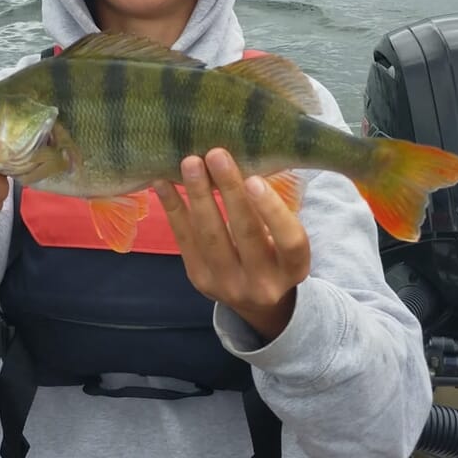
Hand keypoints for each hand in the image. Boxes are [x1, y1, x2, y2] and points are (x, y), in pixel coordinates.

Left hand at [153, 148, 310, 341]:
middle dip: (229, 190)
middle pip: (246, 233)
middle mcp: (263, 282)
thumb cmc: (275, 254)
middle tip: (216, 154)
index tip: (254, 179)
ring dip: (198, 196)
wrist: (257, 302)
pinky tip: (163, 183)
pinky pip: (184, 241)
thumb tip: (246, 156)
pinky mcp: (200, 280)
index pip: (290, 241)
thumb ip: (272, 211)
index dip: (272, 211)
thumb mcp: (287, 240)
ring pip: (211, 237)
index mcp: (294, 268)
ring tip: (190, 163)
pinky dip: (173, 209)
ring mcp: (228, 285)